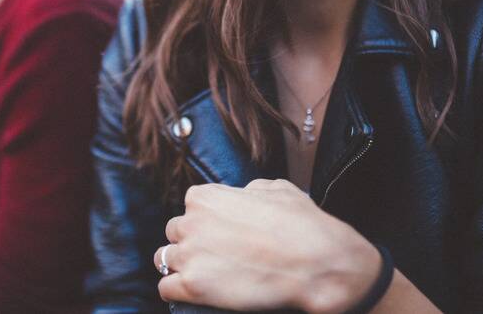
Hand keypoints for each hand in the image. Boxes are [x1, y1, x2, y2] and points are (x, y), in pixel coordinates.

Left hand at [153, 179, 381, 312]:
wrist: (317, 263)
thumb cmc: (302, 225)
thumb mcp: (277, 189)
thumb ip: (249, 190)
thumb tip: (244, 194)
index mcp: (205, 197)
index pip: (190, 208)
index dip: (206, 222)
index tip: (220, 234)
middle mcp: (190, 222)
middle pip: (174, 233)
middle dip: (192, 244)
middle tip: (215, 257)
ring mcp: (189, 255)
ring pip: (165, 260)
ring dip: (181, 267)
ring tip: (205, 276)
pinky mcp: (192, 286)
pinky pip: (166, 289)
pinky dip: (177, 292)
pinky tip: (197, 293)